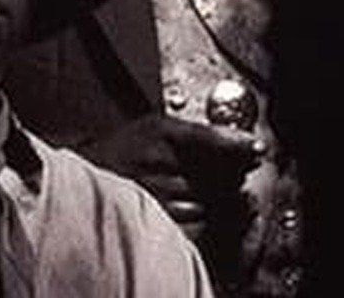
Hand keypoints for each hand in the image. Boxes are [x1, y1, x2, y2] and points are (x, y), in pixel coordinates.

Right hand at [80, 113, 258, 225]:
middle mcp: (153, 160)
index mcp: (158, 132)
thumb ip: (200, 131)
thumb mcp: (159, 125)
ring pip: (206, 196)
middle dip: (236, 170)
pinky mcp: (147, 215)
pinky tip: (204, 203)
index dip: (239, 145)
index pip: (208, 138)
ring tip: (220, 185)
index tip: (258, 149)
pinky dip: (205, 212)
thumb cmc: (127, 145)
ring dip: (222, 193)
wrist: (85, 170)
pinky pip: (191, 218)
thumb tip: (243, 140)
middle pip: (213, 170)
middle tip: (244, 167)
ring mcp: (149, 190)